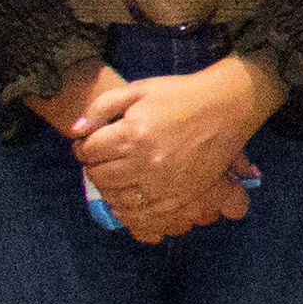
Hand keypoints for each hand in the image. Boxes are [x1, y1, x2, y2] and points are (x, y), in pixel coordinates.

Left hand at [72, 56, 276, 242]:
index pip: (87, 151)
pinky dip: (129, 209)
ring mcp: (163, 183)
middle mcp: (146, 162)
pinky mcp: (180, 196)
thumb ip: (101, 107)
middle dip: (95, 166)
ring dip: (110, 187)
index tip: (91, 143)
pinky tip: (129, 196)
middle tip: (103, 158)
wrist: (227, 107)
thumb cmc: (180, 95)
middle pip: (99, 176)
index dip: (83, 146)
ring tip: (118, 174)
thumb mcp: (137, 89)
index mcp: (132, 134)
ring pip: (117, 197)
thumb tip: (75, 131)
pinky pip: (143, 213)